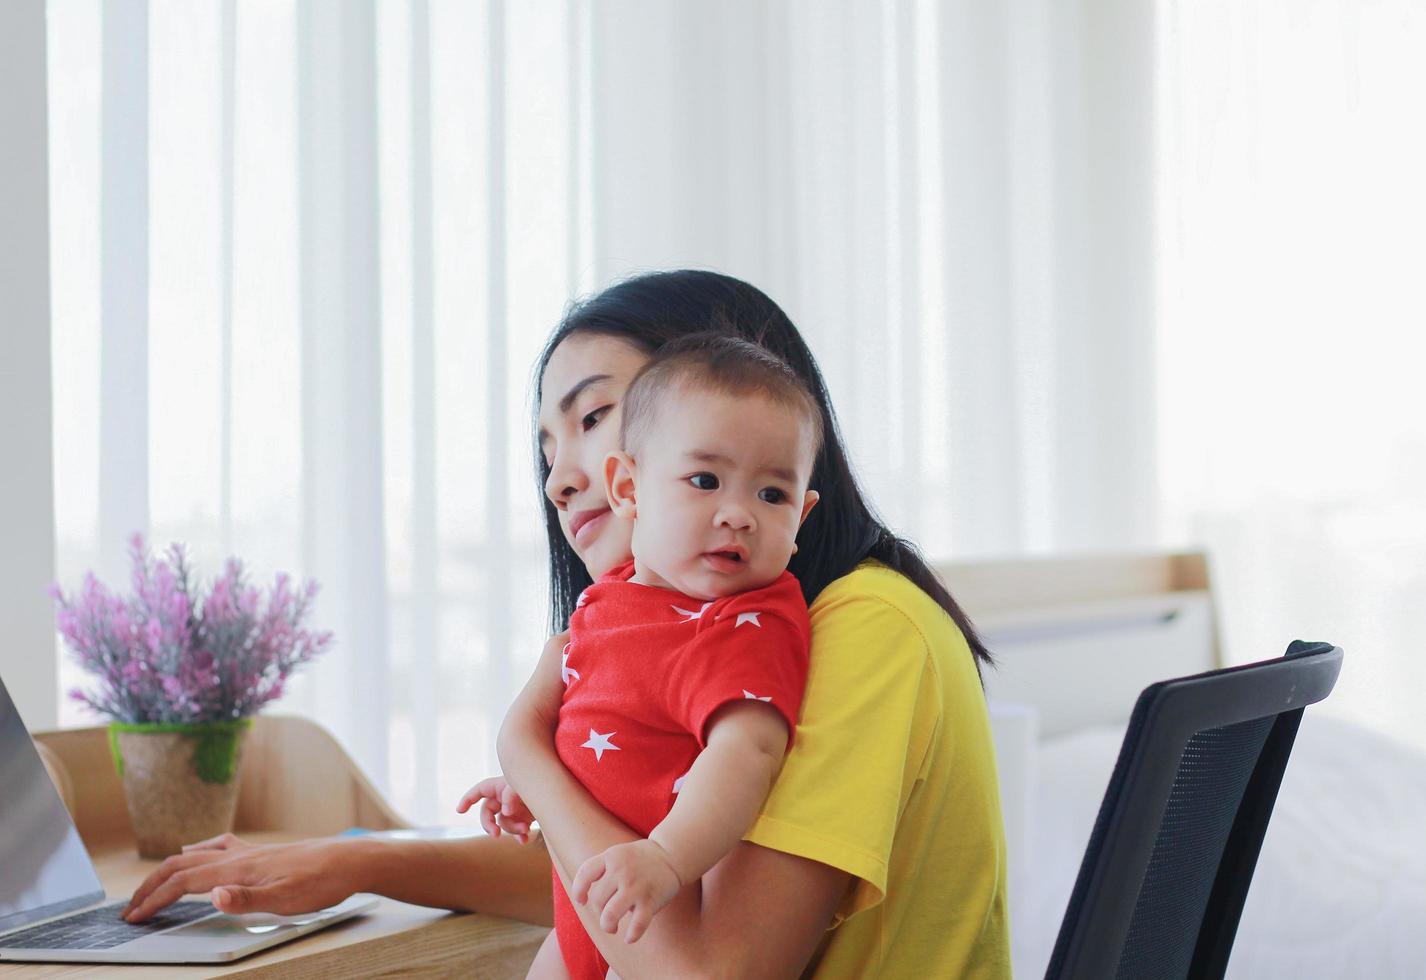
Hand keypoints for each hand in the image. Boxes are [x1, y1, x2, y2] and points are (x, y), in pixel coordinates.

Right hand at [122, 834, 362, 922]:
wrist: (349, 861)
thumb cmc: (320, 883)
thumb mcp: (285, 901)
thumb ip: (246, 900)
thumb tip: (211, 897)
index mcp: (237, 869)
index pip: (183, 883)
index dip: (155, 900)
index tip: (133, 917)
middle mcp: (239, 856)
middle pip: (181, 866)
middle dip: (152, 886)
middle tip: (131, 907)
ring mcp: (249, 851)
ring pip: (196, 855)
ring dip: (169, 870)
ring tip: (153, 886)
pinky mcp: (261, 852)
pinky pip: (219, 847)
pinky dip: (197, 852)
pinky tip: (196, 852)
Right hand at [457, 776, 534, 843]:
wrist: (558, 792)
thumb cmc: (538, 781)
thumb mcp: (523, 786)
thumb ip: (511, 796)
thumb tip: (505, 812)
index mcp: (498, 786)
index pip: (478, 791)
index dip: (467, 800)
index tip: (459, 811)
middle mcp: (503, 798)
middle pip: (487, 813)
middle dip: (489, 825)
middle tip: (495, 834)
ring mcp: (512, 809)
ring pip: (503, 824)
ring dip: (512, 829)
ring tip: (526, 829)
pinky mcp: (522, 818)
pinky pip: (514, 831)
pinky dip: (519, 835)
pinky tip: (525, 839)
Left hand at [571, 839, 681, 943]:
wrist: (672, 853)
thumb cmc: (641, 858)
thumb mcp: (618, 853)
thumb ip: (603, 869)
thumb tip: (585, 897)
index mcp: (611, 857)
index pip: (585, 873)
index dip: (578, 890)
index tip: (581, 901)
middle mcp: (621, 870)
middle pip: (597, 900)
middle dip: (599, 913)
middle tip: (607, 917)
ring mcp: (636, 886)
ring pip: (610, 915)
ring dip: (608, 926)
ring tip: (612, 928)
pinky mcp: (650, 900)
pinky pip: (637, 925)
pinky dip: (632, 935)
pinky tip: (630, 938)